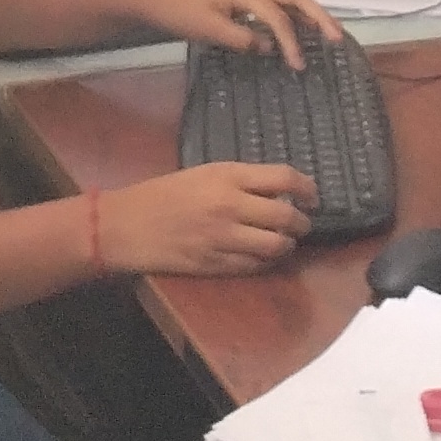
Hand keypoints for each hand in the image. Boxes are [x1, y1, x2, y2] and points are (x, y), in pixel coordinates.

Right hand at [99, 159, 315, 276]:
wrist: (126, 225)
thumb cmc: (162, 194)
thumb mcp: (203, 174)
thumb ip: (240, 180)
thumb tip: (277, 190)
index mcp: (227, 176)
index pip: (284, 178)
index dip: (308, 188)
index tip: (314, 196)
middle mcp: (231, 206)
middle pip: (286, 216)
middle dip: (302, 222)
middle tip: (302, 223)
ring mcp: (224, 238)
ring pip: (275, 246)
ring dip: (287, 245)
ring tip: (284, 242)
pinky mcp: (215, 264)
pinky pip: (255, 267)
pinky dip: (265, 262)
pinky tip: (262, 256)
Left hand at [140, 0, 338, 66]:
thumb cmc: (181, 13)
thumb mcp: (209, 30)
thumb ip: (241, 39)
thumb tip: (269, 47)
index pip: (279, 17)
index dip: (291, 41)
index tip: (298, 65)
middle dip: (319, 15)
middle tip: (336, 37)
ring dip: (310, 13)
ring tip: (328, 32)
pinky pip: (279, 1)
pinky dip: (295, 14)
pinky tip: (301, 28)